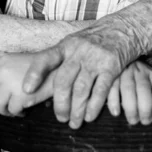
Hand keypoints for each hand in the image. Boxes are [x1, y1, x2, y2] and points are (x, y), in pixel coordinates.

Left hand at [0, 53, 53, 115]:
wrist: (60, 68)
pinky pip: (12, 110)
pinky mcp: (21, 95)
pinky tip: (23, 111)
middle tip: (0, 108)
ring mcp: (11, 83)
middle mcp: (4, 70)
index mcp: (2, 60)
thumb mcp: (18, 63)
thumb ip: (2, 73)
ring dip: (4, 111)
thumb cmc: (41, 68)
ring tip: (14, 110)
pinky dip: (16, 113)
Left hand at [22, 16, 143, 128]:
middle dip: (60, 104)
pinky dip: (93, 107)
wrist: (124, 28)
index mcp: (66, 45)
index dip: (35, 73)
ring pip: (81, 90)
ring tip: (74, 123)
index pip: (46, 58)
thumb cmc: (95, 39)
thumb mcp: (75, 42)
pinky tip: (89, 116)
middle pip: (63, 81)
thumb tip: (43, 86)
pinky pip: (100, 91)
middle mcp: (78, 51)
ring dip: (76, 110)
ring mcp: (95, 58)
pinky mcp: (111, 66)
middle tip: (60, 118)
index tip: (27, 90)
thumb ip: (62, 60)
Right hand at [107, 61, 151, 124]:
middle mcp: (138, 71)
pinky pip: (112, 89)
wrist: (120, 60)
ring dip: (130, 107)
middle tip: (145, 121)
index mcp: (149, 72)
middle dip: (145, 106)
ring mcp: (124, 73)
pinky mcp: (111, 77)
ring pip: (128, 89)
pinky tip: (116, 113)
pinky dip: (113, 102)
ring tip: (133, 120)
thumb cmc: (138, 77)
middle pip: (143, 87)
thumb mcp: (149, 78)